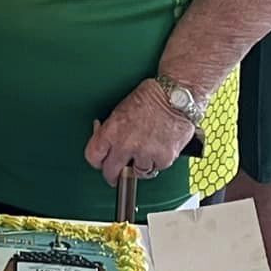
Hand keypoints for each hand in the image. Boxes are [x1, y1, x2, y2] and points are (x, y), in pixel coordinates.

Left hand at [84, 81, 198, 187]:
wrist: (177, 96)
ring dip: (139, 166)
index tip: (101, 164)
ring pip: (137, 172)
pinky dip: (157, 162)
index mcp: (112, 131)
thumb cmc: (151, 97)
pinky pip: (157, 168)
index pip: (93, 156)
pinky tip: (159, 149)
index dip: (97, 161)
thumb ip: (111, 130)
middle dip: (114, 174)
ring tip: (145, 152)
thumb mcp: (121, 110)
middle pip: (111, 172)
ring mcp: (145, 153)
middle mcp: (126, 145)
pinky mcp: (164, 158)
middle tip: (118, 174)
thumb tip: (105, 142)